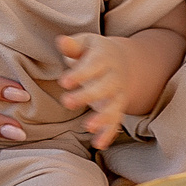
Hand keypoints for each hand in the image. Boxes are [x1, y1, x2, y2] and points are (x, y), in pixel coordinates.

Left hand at [57, 32, 140, 148]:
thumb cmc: (95, 52)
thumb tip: (61, 41)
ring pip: (113, 108)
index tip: (64, 82)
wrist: (124, 63)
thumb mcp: (85, 43)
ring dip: (102, 118)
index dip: (80, 74)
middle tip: (66, 102)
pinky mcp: (117, 109)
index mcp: (104, 59)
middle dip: (87, 96)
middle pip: (104, 88)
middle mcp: (114, 78)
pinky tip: (99, 144)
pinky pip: (115, 123)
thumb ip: (73, 45)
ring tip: (88, 126)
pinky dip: (108, 134)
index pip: (93, 66)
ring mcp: (117, 95)